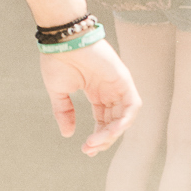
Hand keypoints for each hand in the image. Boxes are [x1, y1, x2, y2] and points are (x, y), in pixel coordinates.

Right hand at [40, 40, 139, 155]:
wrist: (61, 40)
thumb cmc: (58, 60)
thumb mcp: (59, 92)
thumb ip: (64, 112)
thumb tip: (67, 134)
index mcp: (96, 92)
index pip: (103, 120)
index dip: (97, 137)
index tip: (86, 150)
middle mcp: (109, 90)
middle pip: (114, 122)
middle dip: (104, 139)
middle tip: (89, 148)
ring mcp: (118, 85)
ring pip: (124, 117)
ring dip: (112, 133)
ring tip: (96, 142)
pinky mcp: (124, 79)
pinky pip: (132, 105)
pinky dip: (125, 120)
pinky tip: (112, 131)